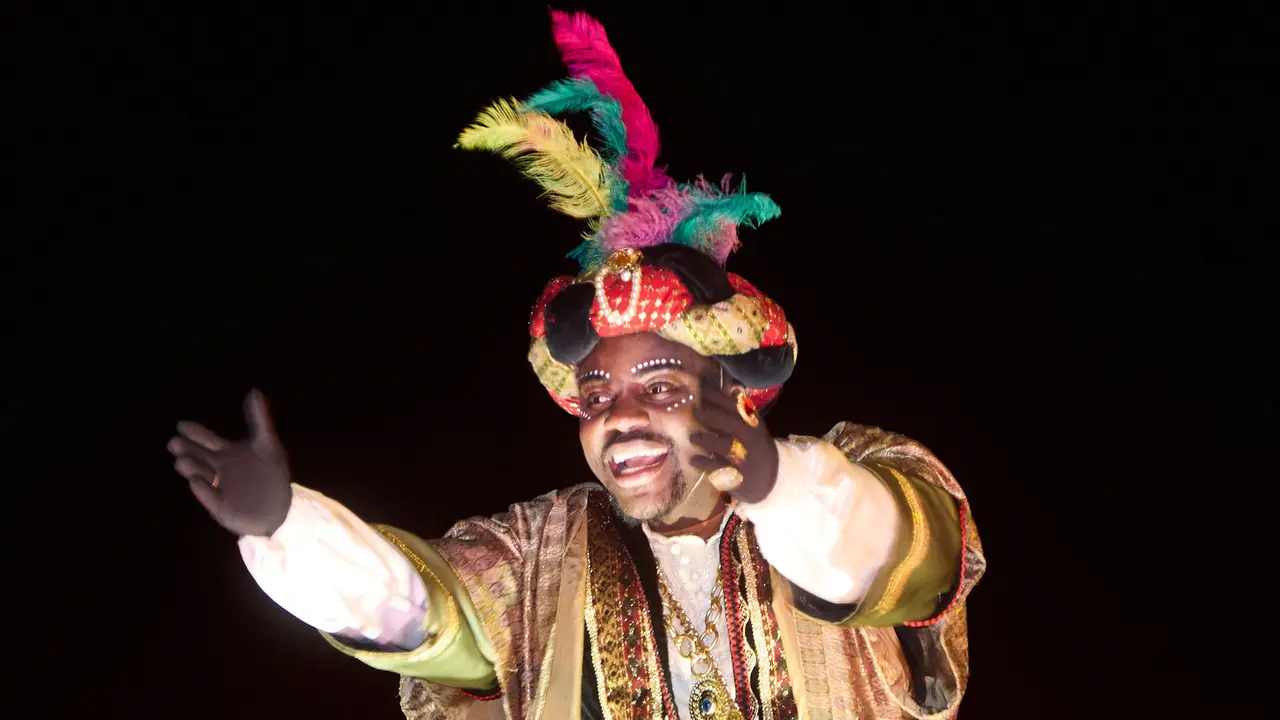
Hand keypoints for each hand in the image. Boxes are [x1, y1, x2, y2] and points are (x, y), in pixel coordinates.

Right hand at [168, 389, 292, 536]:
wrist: (282, 507)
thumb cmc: (271, 474)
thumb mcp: (268, 444)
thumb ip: (260, 419)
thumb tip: (254, 390)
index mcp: (227, 454)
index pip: (207, 441)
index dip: (195, 433)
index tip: (181, 425)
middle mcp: (218, 469)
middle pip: (199, 457)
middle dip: (187, 450)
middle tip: (173, 443)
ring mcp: (218, 488)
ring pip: (201, 476)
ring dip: (192, 468)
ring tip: (181, 461)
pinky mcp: (221, 508)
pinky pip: (211, 498)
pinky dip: (203, 490)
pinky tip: (196, 481)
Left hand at [690, 375, 779, 502]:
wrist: (771, 477)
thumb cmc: (755, 446)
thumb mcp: (752, 426)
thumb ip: (739, 410)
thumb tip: (727, 386)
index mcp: (754, 424)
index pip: (737, 405)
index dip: (718, 396)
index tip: (701, 389)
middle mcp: (751, 439)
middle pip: (731, 423)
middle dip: (710, 415)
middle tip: (694, 411)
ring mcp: (745, 459)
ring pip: (724, 446)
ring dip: (706, 439)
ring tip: (693, 437)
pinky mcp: (737, 477)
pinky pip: (718, 469)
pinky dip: (704, 463)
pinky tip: (693, 459)